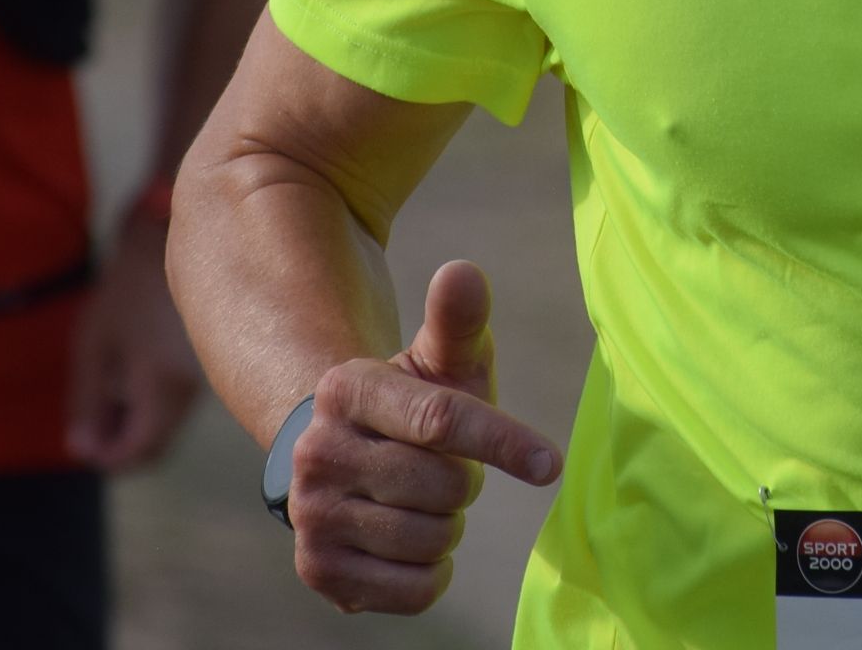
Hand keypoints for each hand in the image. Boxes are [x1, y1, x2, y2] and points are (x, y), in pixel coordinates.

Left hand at [67, 221, 203, 470]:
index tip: (85, 441)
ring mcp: (206, 377)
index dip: (108, 456)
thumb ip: (87, 399)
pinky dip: (155, 397)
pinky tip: (136, 364)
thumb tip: (82, 449)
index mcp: (161, 389)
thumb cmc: (130, 289)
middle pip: (157, 443)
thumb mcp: (94, 343)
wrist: (180, 238)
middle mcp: (191, 391)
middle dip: (121, 439)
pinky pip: (180, 399)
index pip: (139, 452)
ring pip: (169, 421)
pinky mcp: (212, 362)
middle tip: (92, 414)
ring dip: (137, 417)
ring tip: (111, 378)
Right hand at [289, 259, 564, 616]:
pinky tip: (410, 545)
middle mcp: (316, 450)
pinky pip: (414, 589)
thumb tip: (463, 272)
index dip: (502, 441)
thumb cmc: (416, 405)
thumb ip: (458, 320)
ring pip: (431, 539)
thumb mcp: (442, 361)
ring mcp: (311, 514)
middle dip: (465, 482)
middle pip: (445, 485)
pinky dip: (431, 573)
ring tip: (422, 503)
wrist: (351, 459)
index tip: (551, 463)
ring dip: (448, 528)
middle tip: (444, 470)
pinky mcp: (318, 569)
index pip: (440, 419)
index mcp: (347, 388)